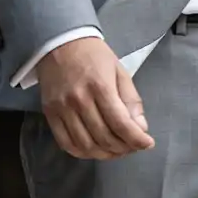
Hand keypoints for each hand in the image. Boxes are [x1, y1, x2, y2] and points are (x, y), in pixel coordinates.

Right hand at [35, 35, 154, 159]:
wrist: (60, 43)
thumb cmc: (94, 56)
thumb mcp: (120, 71)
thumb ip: (131, 100)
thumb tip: (140, 128)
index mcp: (100, 86)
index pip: (120, 122)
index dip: (136, 139)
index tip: (147, 144)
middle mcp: (79, 99)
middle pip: (104, 137)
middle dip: (124, 148)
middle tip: (133, 147)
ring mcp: (62, 108)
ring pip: (85, 145)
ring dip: (105, 154)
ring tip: (117, 150)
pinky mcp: (50, 114)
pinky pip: (66, 143)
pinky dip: (83, 153)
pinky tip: (96, 150)